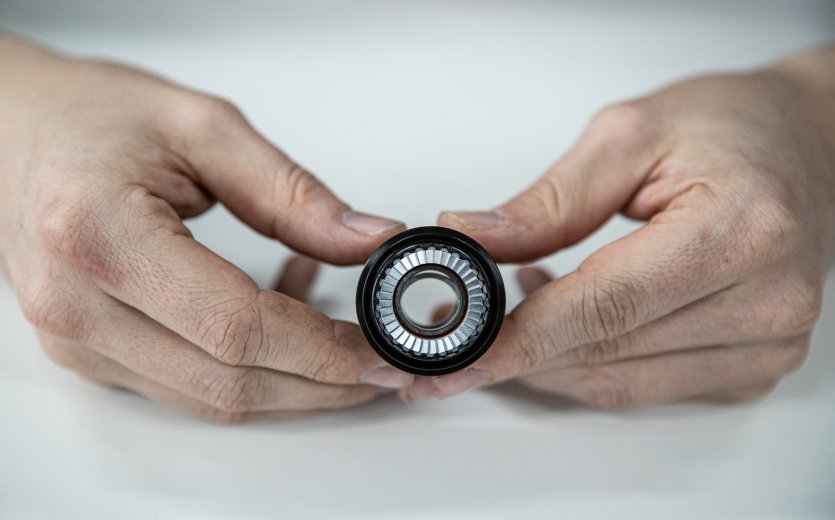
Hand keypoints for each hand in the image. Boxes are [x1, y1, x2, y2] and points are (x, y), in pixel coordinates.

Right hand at [0, 35, 413, 421]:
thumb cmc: (89, 117)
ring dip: (290, 387)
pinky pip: (186, 386)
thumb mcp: (205, 128)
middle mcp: (76, 305)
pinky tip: (287, 340)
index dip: (319, 348)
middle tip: (378, 365)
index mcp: (100, 237)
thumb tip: (368, 240)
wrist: (12, 128)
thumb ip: (293, 194)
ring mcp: (75, 339)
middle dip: (319, 383)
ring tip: (344, 354)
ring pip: (210, 397)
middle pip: (227, 380)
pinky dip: (248, 372)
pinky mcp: (87, 352)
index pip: (236, 327)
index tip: (377, 348)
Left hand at [407, 46, 834, 406]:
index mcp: (740, 230)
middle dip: (520, 351)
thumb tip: (473, 238)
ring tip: (518, 304)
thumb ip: (549, 200)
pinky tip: (569, 320)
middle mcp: (768, 299)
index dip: (523, 337)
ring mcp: (768, 343)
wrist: (804, 146)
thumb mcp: (629, 135)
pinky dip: (591, 363)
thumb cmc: (731, 128)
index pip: (608, 306)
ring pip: (620, 382)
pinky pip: (646, 387)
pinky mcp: (753, 367)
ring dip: (551, 358)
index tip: (461, 355)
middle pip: (608, 353)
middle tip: (462, 330)